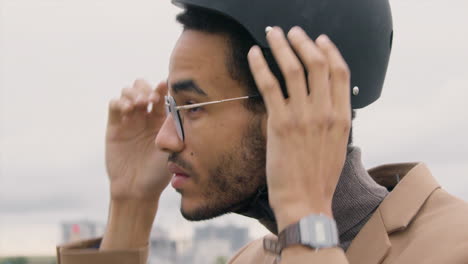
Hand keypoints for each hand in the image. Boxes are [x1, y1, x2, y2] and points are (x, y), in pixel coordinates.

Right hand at [106, 79, 170, 201]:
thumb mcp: (173, 148)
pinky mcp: (114, 126)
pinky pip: (114, 105)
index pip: (162, 94)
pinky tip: (128, 109)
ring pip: (128, 92)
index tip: (166, 85)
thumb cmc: (159, 173)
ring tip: (140, 104)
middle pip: (143, 87)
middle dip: (146, 88)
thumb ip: (175, 127)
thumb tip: (183, 106)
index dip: (163, 87)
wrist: (138, 190)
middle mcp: (145, 116)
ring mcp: (129, 120)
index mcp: (162, 119)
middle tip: (151, 98)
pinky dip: (120, 101)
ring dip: (133, 92)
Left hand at [247, 27, 350, 230]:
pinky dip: (261, 65)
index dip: (330, 50)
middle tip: (293, 32)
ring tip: (273, 33)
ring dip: (282, 45)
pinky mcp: (279, 123)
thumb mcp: (337, 147)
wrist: (305, 202)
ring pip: (293, 68)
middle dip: (304, 41)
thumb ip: (334, 122)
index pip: (341, 72)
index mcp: (342, 117)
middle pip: (318, 63)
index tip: (320, 39)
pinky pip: (269, 85)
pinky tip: (254, 53)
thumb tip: (327, 104)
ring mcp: (302, 116)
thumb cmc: (319, 178)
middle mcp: (325, 112)